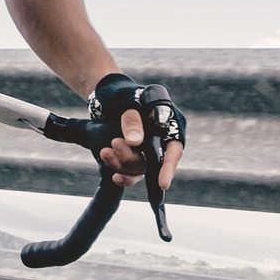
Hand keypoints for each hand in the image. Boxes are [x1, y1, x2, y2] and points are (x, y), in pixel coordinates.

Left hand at [88, 73, 185, 190]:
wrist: (108, 97)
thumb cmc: (123, 95)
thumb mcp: (127, 103)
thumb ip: (132, 121)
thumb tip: (135, 142)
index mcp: (169, 124)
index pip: (174, 149)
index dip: (169, 167)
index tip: (162, 183)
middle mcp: (163, 140)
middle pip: (155, 162)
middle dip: (133, 158)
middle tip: (114, 143)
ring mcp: (149, 150)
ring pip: (141, 168)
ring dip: (122, 164)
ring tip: (105, 152)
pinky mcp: (136, 156)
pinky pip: (132, 172)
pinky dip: (122, 174)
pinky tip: (113, 175)